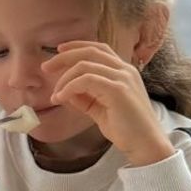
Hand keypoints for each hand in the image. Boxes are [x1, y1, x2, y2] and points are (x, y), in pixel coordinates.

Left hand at [43, 42, 172, 165]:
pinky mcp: (118, 90)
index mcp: (123, 71)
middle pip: (91, 51)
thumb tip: (64, 91)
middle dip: (64, 56)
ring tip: (55, 95)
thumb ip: (84, 97)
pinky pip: (86, 80)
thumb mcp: (99, 109)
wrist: (145, 144)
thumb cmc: (124, 128)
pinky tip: (61, 98)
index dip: (78, 46)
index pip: (99, 49)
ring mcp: (123, 78)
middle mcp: (125, 70)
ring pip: (85, 65)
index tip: (58, 51)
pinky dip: (69, 87)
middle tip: (45, 67)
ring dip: (64, 79)